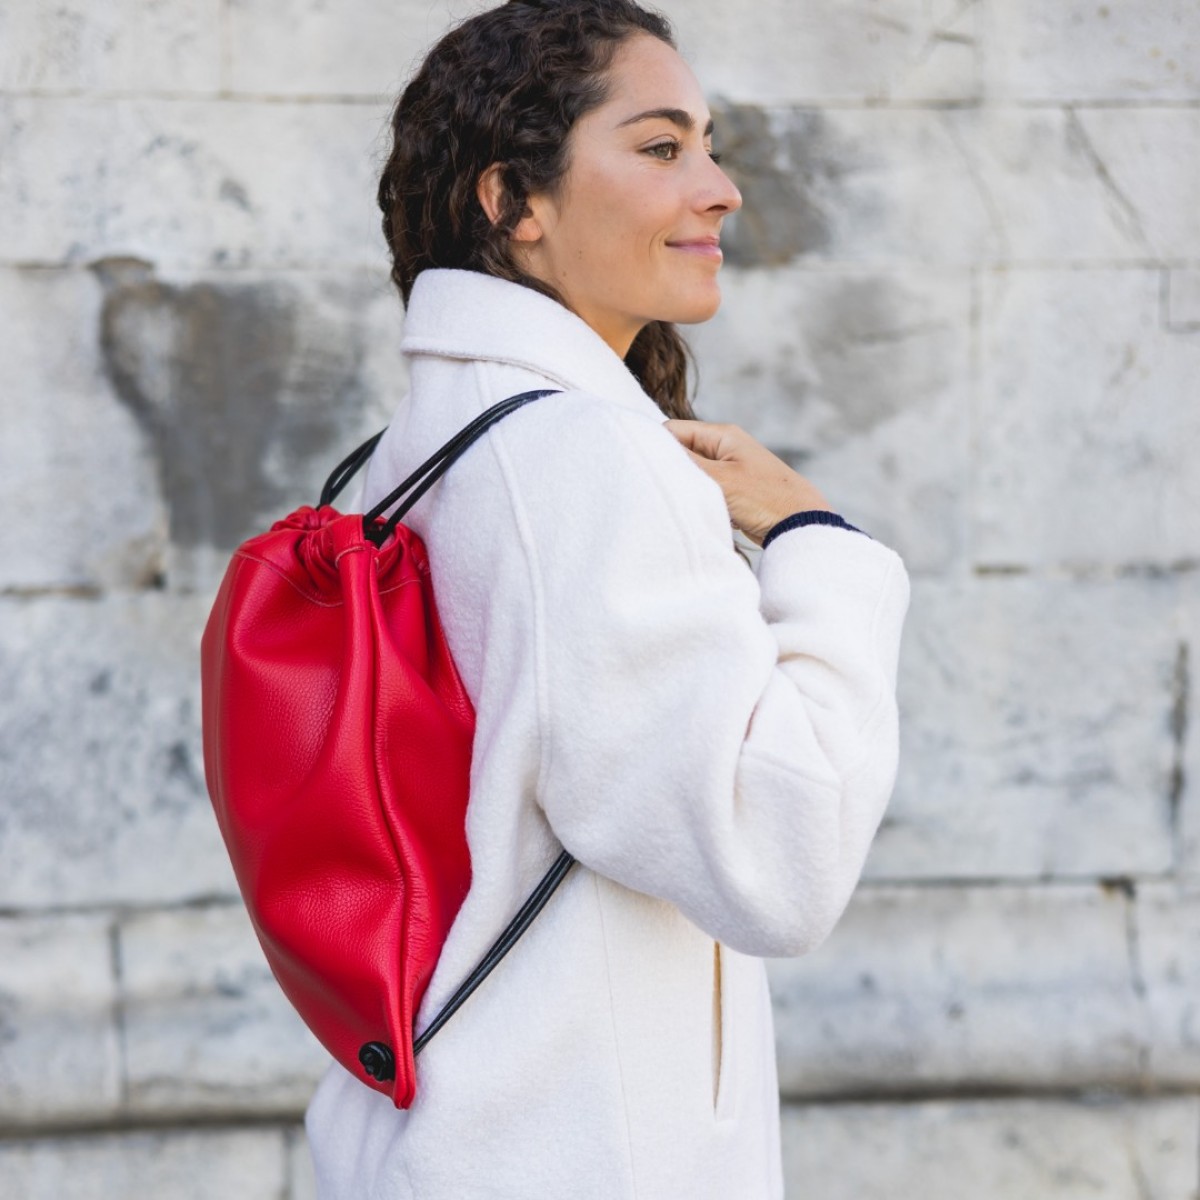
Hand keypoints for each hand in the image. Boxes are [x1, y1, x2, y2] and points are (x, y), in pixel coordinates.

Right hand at [664, 419, 833, 545]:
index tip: (651, 473)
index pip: (672, 431)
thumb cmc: (763, 498)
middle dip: (674, 473)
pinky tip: (712, 514)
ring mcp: (729, 469)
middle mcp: (724, 447)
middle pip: (681, 453)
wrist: (801, 525)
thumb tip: (650, 448)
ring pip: (692, 476)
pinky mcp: (733, 490)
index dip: (657, 450)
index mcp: (721, 435)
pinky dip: (704, 503)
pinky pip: (705, 492)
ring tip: (698, 504)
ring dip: (689, 491)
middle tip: (672, 492)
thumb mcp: (718, 479)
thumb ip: (684, 463)